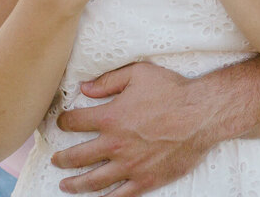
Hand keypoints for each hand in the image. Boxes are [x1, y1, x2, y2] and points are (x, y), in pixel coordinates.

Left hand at [52, 62, 219, 194]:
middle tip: (56, 160)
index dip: (64, 122)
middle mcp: (115, 145)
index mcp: (110, 118)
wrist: (203, 113)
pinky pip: (120, 195)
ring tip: (65, 185)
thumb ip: (109, 80)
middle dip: (62, 159)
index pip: (75, 123)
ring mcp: (130, 165)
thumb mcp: (139, 73)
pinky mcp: (146, 179)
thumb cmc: (172, 90)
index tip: (61, 123)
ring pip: (93, 181)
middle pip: (77, 157)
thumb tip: (84, 88)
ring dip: (75, 184)